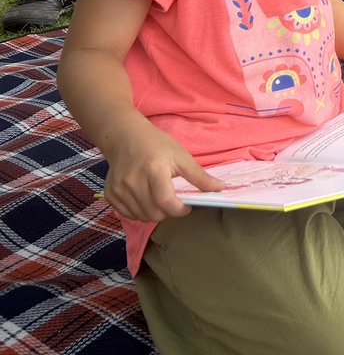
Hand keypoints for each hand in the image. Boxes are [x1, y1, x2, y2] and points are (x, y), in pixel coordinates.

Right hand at [102, 117, 224, 221]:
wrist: (125, 137)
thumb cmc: (157, 145)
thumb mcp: (181, 157)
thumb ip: (199, 176)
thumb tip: (221, 189)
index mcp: (153, 170)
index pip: (166, 202)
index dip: (180, 210)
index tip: (187, 206)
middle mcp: (133, 182)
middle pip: (154, 213)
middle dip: (169, 212)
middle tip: (174, 201)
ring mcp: (119, 190)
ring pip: (142, 217)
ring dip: (155, 213)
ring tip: (160, 198)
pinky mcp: (110, 194)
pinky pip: (128, 214)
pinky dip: (140, 212)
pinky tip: (146, 199)